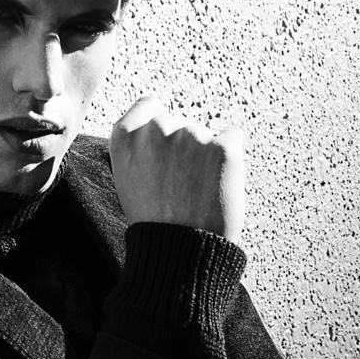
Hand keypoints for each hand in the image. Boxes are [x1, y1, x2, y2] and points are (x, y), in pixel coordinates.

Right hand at [109, 94, 244, 242]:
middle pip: (180, 121)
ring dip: (207, 155)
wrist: (181, 252)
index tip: (165, 147)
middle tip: (181, 184)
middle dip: (184, 144)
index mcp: (126, 137)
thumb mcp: (126, 179)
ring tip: (197, 192)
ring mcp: (190, 135)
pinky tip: (217, 183)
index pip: (149, 105)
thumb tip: (158, 127)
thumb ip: (138, 147)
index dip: (160, 124)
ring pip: (207, 132)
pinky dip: (231, 157)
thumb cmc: (155, 222)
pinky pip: (233, 137)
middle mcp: (156, 129)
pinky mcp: (222, 147)